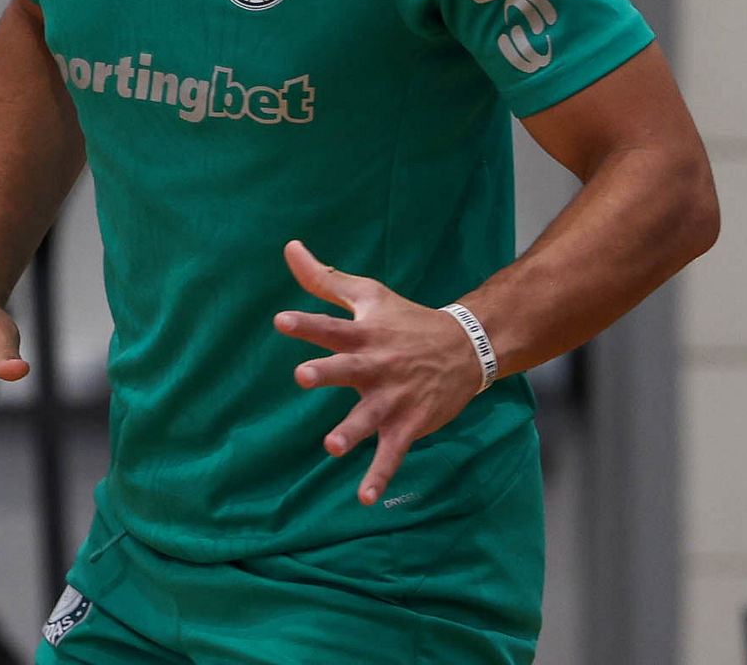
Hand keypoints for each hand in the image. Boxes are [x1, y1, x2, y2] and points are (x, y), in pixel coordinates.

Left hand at [274, 240, 482, 505]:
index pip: (330, 326)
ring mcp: (393, 397)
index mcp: (364, 333)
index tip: (281, 321)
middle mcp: (377, 364)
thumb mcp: (368, 294)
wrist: (465, 347)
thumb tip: (290, 247)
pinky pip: (391, 453)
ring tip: (331, 446)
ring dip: (350, 430)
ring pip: (369, 416)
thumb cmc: (405, 319)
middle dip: (326, 372)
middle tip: (303, 376)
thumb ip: (324, 277)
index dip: (306, 323)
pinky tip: (365, 498)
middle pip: (347, 368)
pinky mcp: (407, 424)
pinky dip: (380, 475)